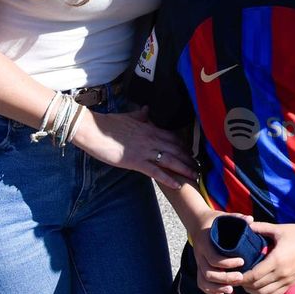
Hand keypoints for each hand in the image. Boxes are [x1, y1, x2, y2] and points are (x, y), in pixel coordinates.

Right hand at [70, 107, 195, 187]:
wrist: (94, 130)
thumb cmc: (109, 124)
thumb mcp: (129, 116)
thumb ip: (141, 115)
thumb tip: (147, 109)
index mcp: (150, 128)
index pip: (173, 137)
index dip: (185, 145)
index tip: (192, 152)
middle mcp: (152, 139)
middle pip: (177, 150)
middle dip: (189, 159)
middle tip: (200, 167)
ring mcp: (145, 151)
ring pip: (171, 160)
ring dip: (185, 169)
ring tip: (195, 176)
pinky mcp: (136, 162)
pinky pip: (156, 172)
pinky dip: (168, 179)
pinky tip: (178, 185)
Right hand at [189, 211, 250, 293]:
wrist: (198, 223)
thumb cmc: (214, 221)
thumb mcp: (224, 217)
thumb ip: (237, 218)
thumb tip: (250, 220)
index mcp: (205, 243)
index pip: (213, 258)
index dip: (227, 263)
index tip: (242, 261)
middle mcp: (199, 254)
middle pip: (208, 272)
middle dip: (225, 278)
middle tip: (241, 277)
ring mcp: (198, 262)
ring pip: (203, 280)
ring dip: (217, 287)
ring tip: (232, 289)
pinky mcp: (199, 267)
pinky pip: (201, 282)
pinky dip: (210, 290)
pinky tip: (222, 292)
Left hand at [240, 221, 294, 293]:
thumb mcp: (279, 229)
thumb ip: (261, 227)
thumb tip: (246, 224)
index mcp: (277, 260)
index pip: (254, 275)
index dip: (242, 277)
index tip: (234, 273)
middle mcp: (282, 273)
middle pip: (257, 286)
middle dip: (244, 284)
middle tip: (236, 278)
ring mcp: (288, 280)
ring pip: (265, 293)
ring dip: (253, 291)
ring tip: (245, 284)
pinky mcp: (292, 283)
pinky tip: (258, 288)